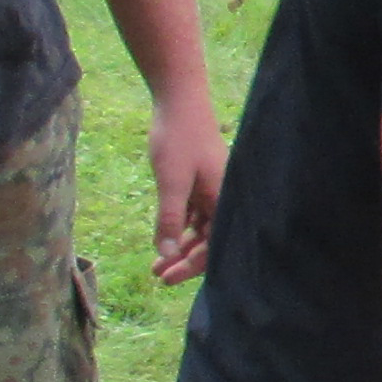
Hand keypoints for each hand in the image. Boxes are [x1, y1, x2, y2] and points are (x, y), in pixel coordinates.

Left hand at [147, 94, 223, 284]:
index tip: (166, 279)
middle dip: (184, 260)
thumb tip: (165, 253)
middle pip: (208, 241)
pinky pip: (192, 214)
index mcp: (223, 200)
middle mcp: (222, 198)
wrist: (180, 102)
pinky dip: (178, 227)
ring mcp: (211, 190)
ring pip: (198, 229)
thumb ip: (169, 219)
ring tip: (157, 262)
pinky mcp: (199, 183)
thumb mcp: (171, 182)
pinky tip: (163, 238)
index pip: (213, 246)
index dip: (191, 266)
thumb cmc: (179, 139)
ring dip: (179, 245)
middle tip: (158, 276)